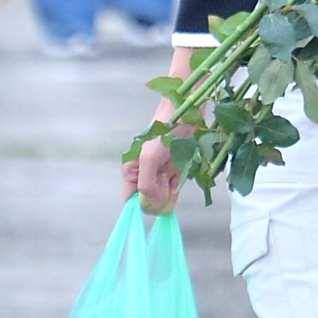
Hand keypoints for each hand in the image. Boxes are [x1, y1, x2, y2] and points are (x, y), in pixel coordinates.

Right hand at [123, 45, 196, 214]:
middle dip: (159, 197)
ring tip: (174, 173)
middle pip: (149, 199)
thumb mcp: (149, 158)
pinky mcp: (176, 167)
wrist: (186, 111)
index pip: (130, 198)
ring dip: (170, 192)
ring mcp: (160, 170)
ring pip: (163, 194)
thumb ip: (146, 184)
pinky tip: (180, 176)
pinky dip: (178, 187)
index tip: (155, 203)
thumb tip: (150, 206)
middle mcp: (144, 172)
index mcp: (131, 170)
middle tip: (168, 182)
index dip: (141, 205)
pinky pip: (175, 186)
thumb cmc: (164, 131)